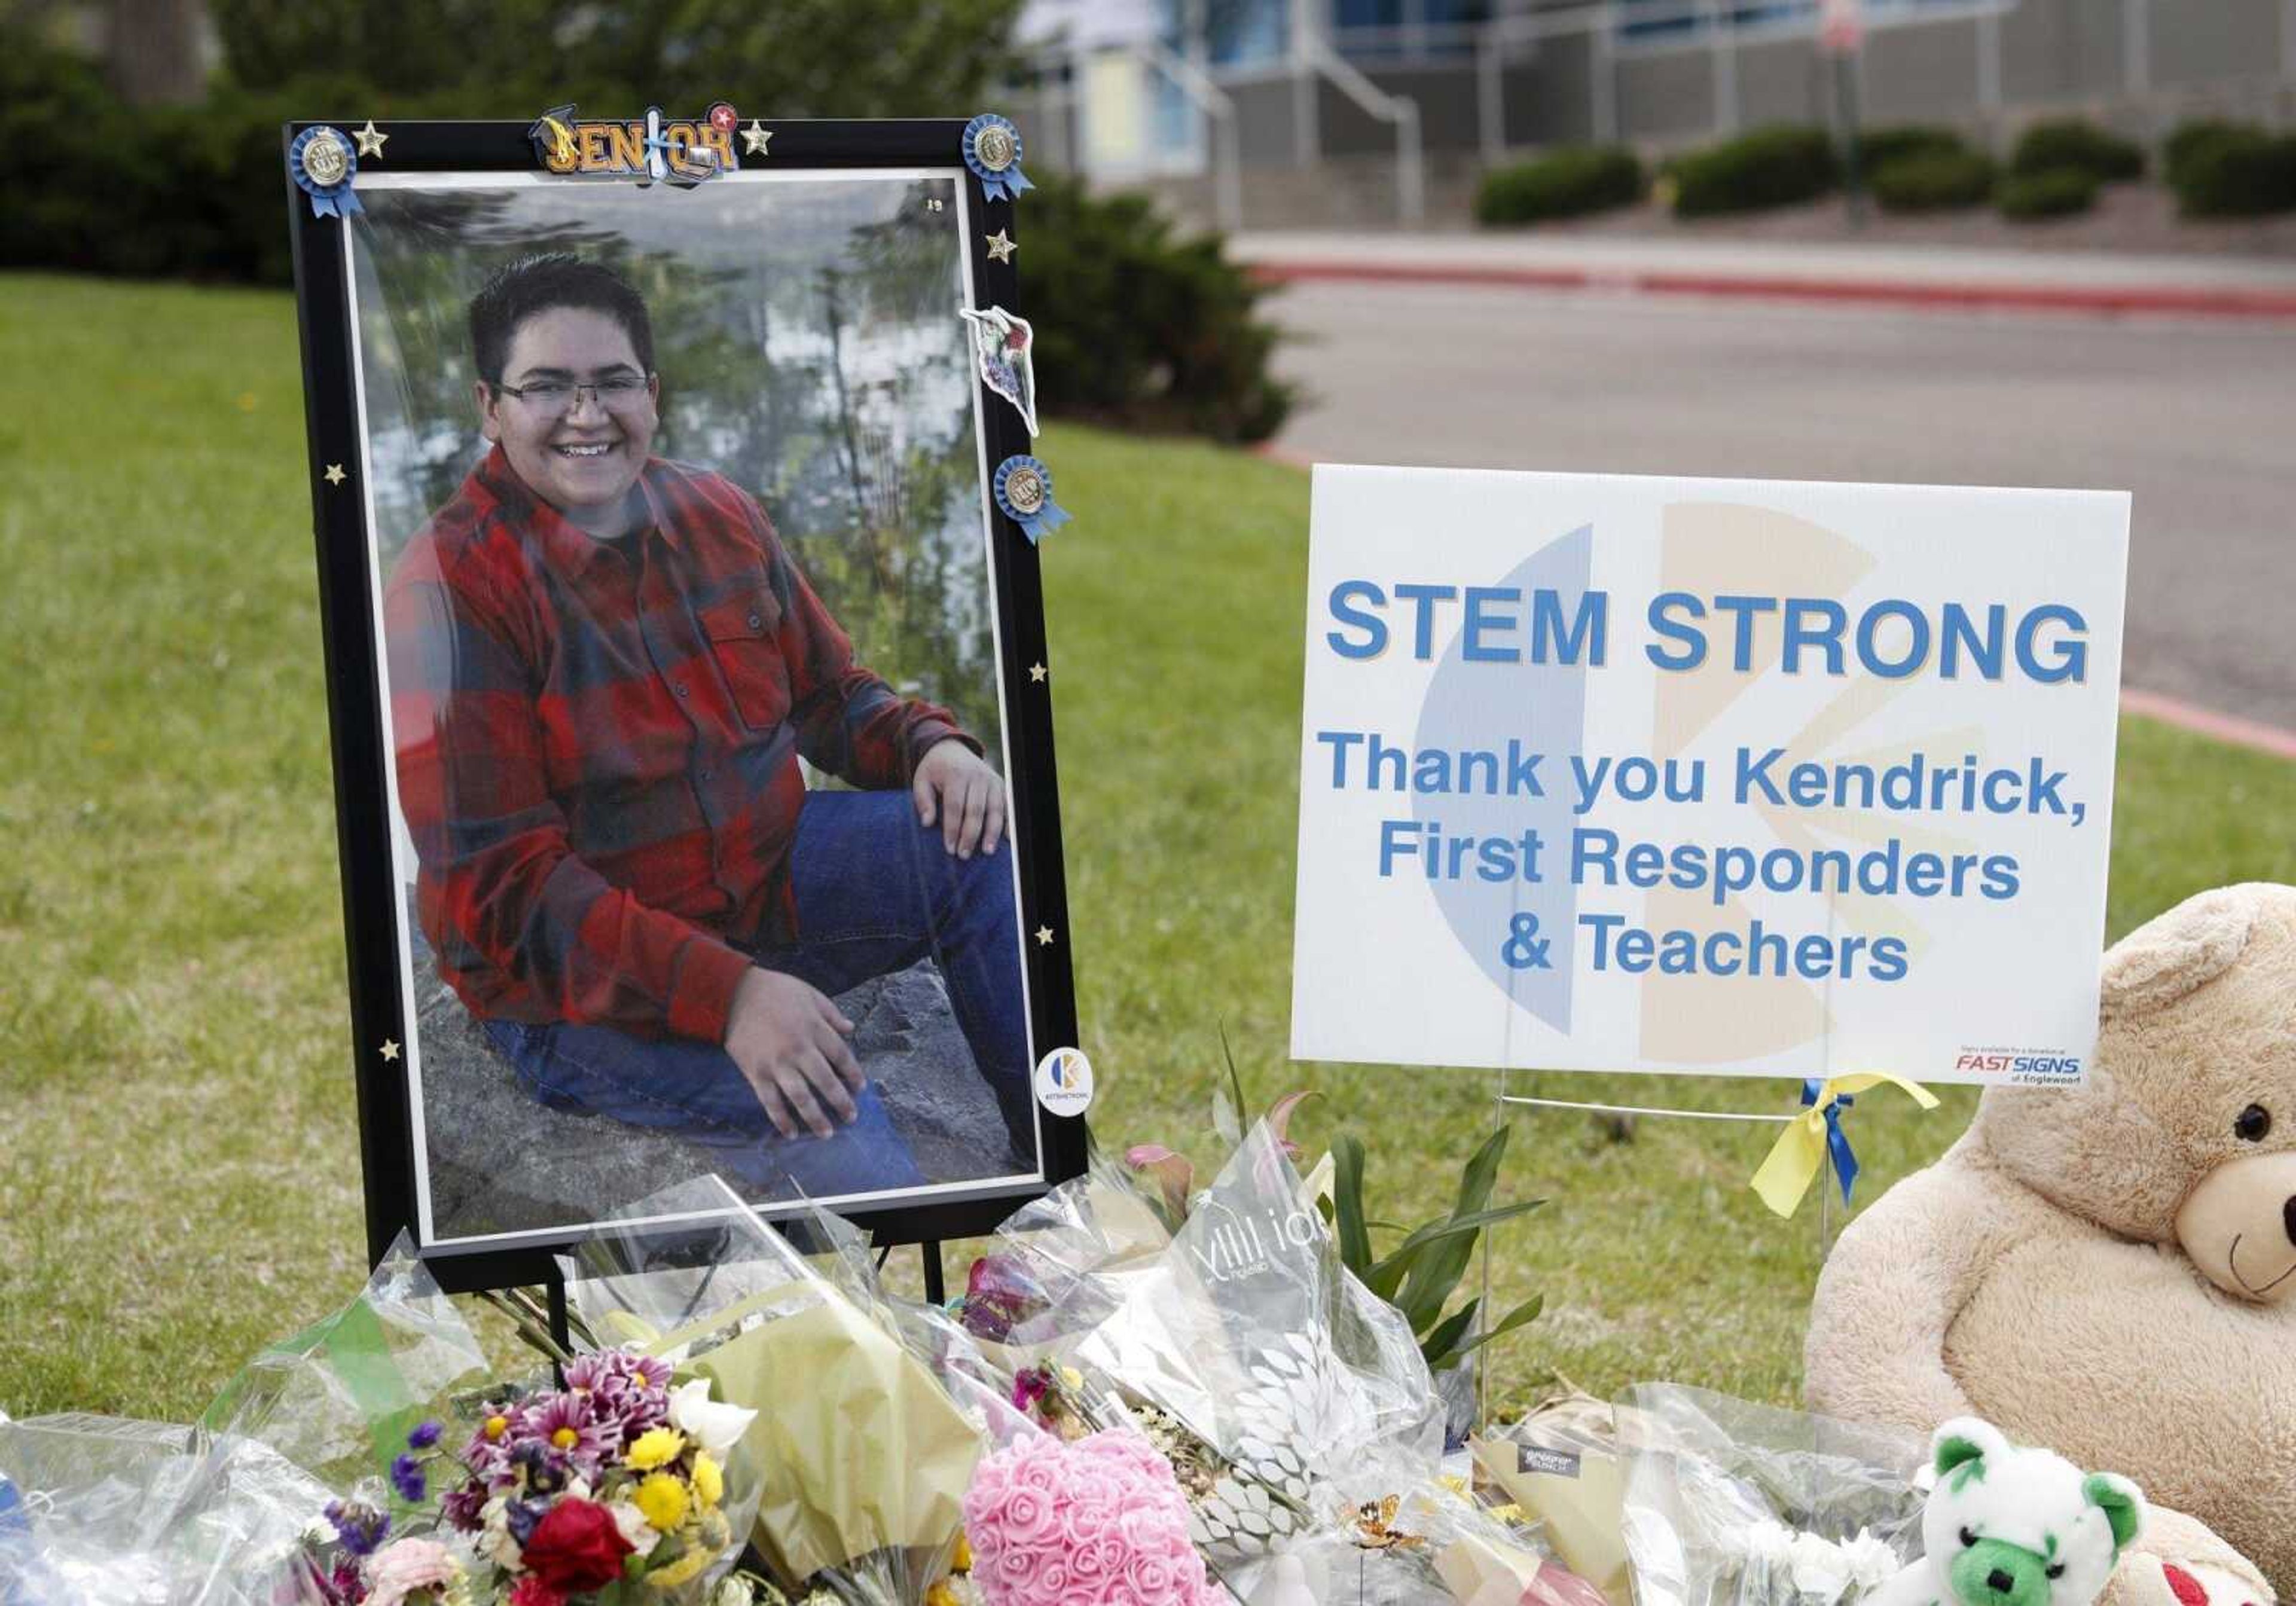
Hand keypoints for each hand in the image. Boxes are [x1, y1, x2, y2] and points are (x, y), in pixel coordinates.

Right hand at [722, 968, 863, 1138]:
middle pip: (826, 1081)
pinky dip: (781, 1120)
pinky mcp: (756, 1074)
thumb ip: (831, 1013)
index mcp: (814, 1028)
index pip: (842, 1056)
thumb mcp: (809, 993)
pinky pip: (771, 1102)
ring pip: (801, 1097)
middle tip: (851, 1118)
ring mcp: (777, 1064)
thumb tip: (851, 1029)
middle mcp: (799, 1049)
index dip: (854, 1074)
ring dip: (815, 1118)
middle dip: (841, 1102)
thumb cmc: (774, 990)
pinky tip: (791, 1133)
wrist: (733, 993)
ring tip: (827, 1134)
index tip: (861, 1088)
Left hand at [911, 739, 1006, 858]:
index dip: (953, 829)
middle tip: (964, 855)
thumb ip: (923, 800)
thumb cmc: (934, 770)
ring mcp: (991, 780)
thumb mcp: (921, 780)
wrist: (951, 748)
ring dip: (992, 832)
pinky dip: (1009, 821)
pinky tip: (1008, 839)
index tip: (950, 849)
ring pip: (995, 809)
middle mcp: (976, 777)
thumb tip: (927, 823)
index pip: (955, 807)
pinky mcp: (1000, 784)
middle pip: (976, 810)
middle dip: (971, 835)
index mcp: (955, 775)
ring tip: (988, 851)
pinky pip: (1007, 804)